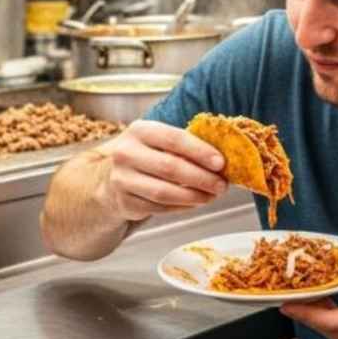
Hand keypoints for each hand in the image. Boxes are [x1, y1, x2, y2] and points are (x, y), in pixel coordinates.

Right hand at [96, 120, 228, 221]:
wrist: (115, 177)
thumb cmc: (149, 155)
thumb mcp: (161, 142)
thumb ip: (187, 146)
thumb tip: (222, 160)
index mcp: (140, 130)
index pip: (174, 139)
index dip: (200, 151)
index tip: (221, 163)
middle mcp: (126, 153)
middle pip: (170, 167)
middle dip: (201, 178)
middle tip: (221, 185)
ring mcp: (122, 179)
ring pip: (164, 192)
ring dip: (193, 196)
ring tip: (211, 196)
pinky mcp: (124, 202)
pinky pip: (159, 207)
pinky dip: (181, 207)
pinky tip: (194, 202)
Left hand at [281, 253, 337, 338]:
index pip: (326, 320)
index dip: (302, 310)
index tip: (284, 299)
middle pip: (317, 323)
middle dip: (302, 302)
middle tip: (290, 281)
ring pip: (320, 327)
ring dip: (309, 308)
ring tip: (301, 285)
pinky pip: (326, 329)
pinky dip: (318, 314)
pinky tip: (317, 297)